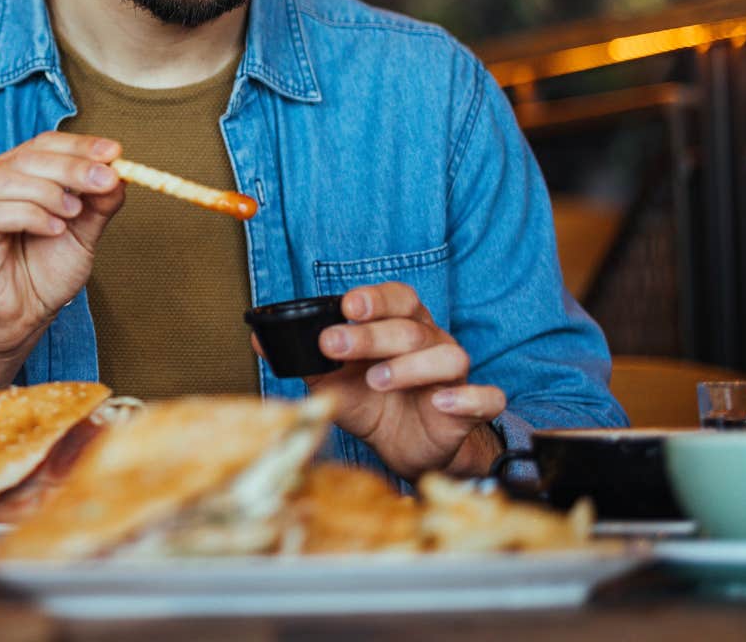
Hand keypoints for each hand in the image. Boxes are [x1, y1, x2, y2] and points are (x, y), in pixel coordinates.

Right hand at [0, 132, 126, 361]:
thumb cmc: (44, 274)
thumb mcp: (83, 233)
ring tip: (73, 213)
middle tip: (105, 179)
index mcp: (15, 176)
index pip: (43, 144)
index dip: (79, 145)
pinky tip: (53, 230)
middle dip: (71, 166)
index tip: (114, 152)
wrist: (22, 321)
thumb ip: (99, 203)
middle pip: (26, 157)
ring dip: (47, 191)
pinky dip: (29, 216)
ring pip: (4, 180)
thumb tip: (120, 173)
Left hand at [284, 282, 505, 478]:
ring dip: (411, 365)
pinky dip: (468, 397)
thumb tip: (261, 339)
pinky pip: (484, 397)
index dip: (374, 299)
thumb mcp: (334, 380)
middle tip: (334, 344)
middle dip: (371, 334)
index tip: (346, 306)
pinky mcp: (467, 409)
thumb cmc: (373, 402)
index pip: (396, 298)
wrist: (405, 447)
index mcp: (400, 327)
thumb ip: (305, 358)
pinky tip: (441, 401)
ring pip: (448, 355)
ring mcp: (452, 375)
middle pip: (411, 327)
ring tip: (378, 380)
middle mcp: (430, 343)